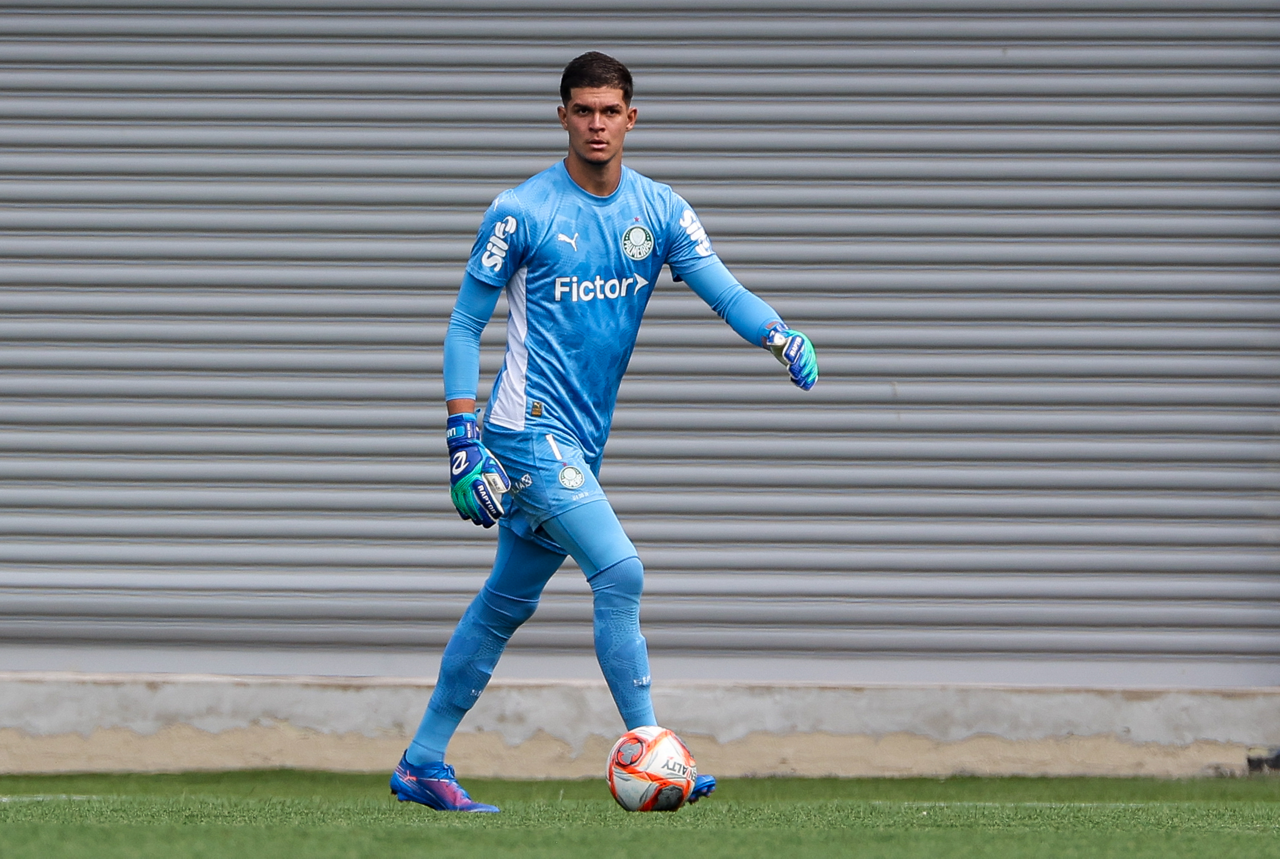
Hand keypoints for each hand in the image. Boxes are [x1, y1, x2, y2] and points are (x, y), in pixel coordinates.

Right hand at [446, 413, 510, 527]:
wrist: (462, 448)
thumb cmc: (479, 456)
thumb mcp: (492, 462)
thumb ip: (498, 476)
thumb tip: (504, 489)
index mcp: (475, 479)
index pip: (484, 498)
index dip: (491, 508)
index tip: (498, 514)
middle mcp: (464, 485)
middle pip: (474, 506)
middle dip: (482, 516)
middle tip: (490, 523)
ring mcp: (457, 487)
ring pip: (464, 507)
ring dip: (473, 516)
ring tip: (480, 522)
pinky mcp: (454, 487)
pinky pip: (457, 503)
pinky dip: (463, 511)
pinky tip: (468, 516)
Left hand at [767, 325, 818, 390]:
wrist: (785, 344)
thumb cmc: (779, 341)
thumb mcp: (775, 338)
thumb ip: (775, 338)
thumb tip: (775, 338)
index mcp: (798, 338)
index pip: (797, 343)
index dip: (793, 351)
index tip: (787, 358)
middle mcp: (807, 347)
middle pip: (805, 357)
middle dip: (799, 365)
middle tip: (791, 371)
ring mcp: (810, 357)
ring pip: (810, 366)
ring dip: (804, 374)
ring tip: (796, 379)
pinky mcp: (810, 367)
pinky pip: (812, 374)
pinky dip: (809, 380)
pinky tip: (803, 385)